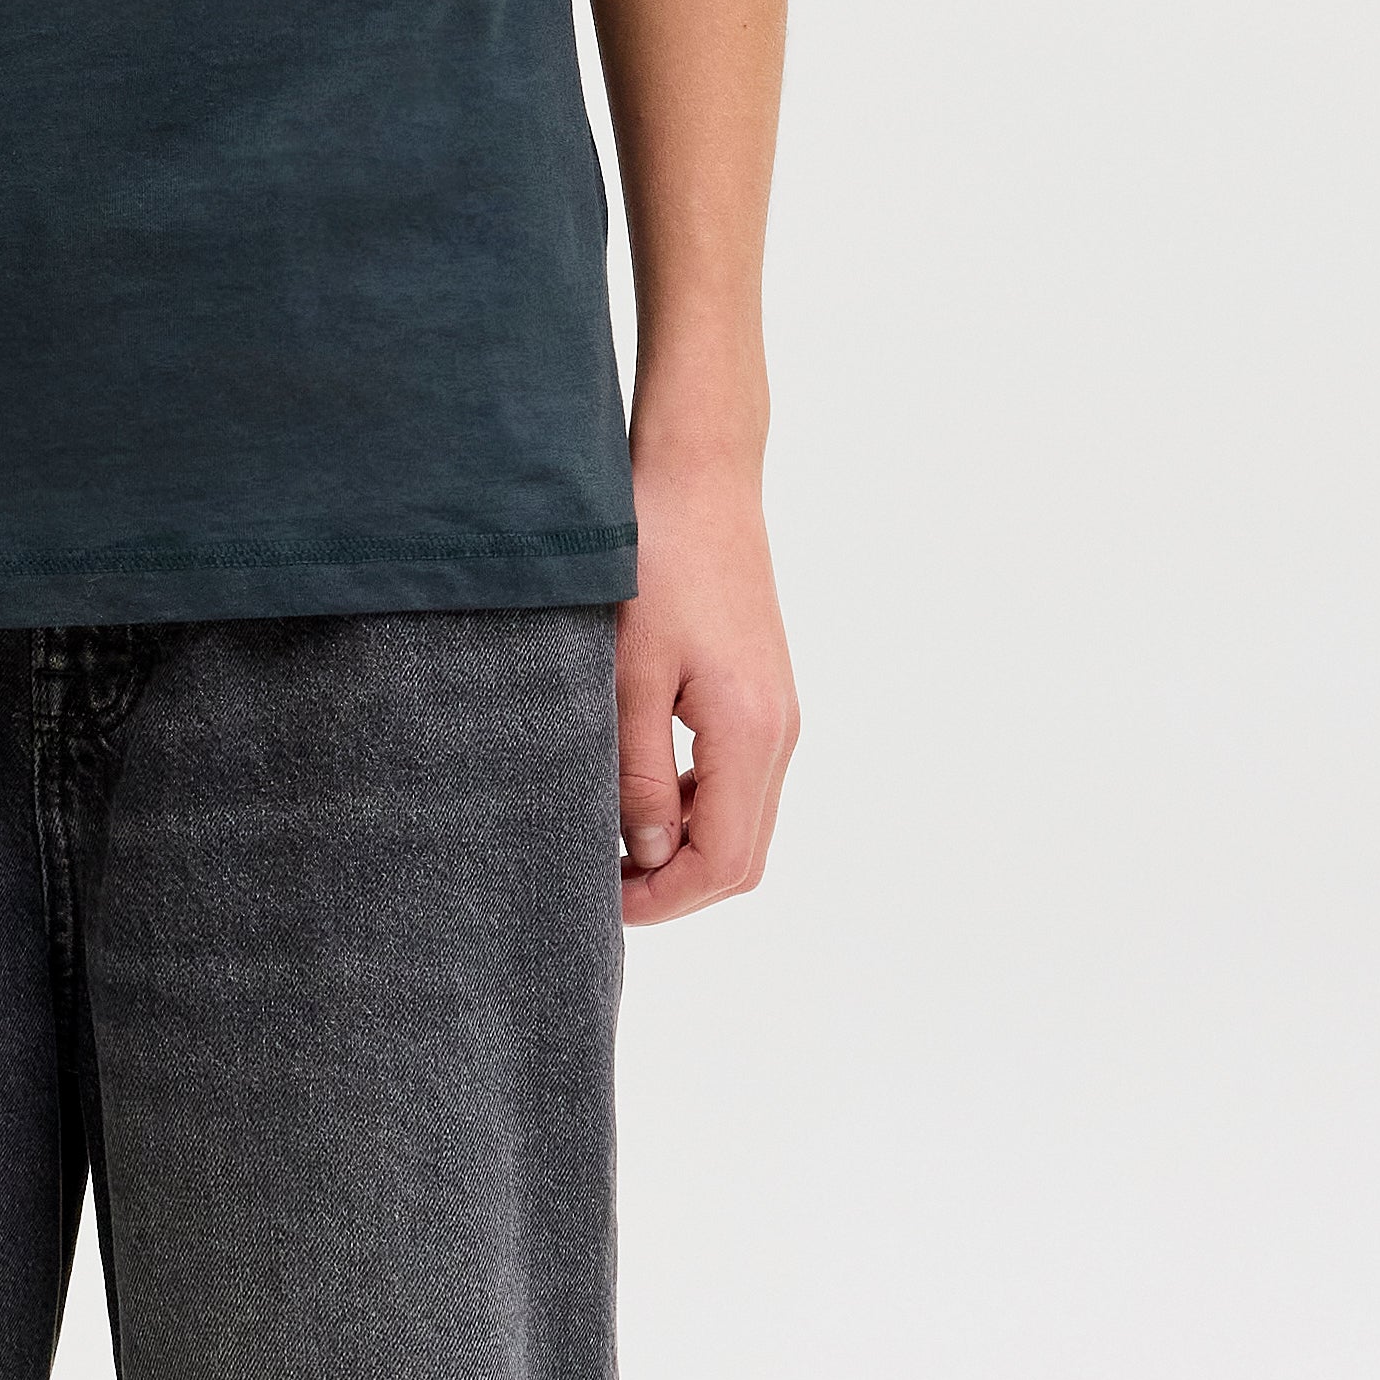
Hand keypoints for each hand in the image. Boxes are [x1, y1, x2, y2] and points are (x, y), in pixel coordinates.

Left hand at [615, 448, 796, 926]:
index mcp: (750, 732)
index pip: (724, 863)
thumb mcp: (626, 676)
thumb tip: (649, 855)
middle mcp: (779, 731)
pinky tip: (639, 791)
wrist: (699, 477)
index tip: (600, 902)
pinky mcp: (763, 694)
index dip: (665, 900)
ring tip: (609, 842)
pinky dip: (695, 807)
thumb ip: (636, 775)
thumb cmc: (653, 562)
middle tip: (599, 884)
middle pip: (743, 856)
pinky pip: (738, 781)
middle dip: (676, 886)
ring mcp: (778, 713)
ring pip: (743, 822)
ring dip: (684, 848)